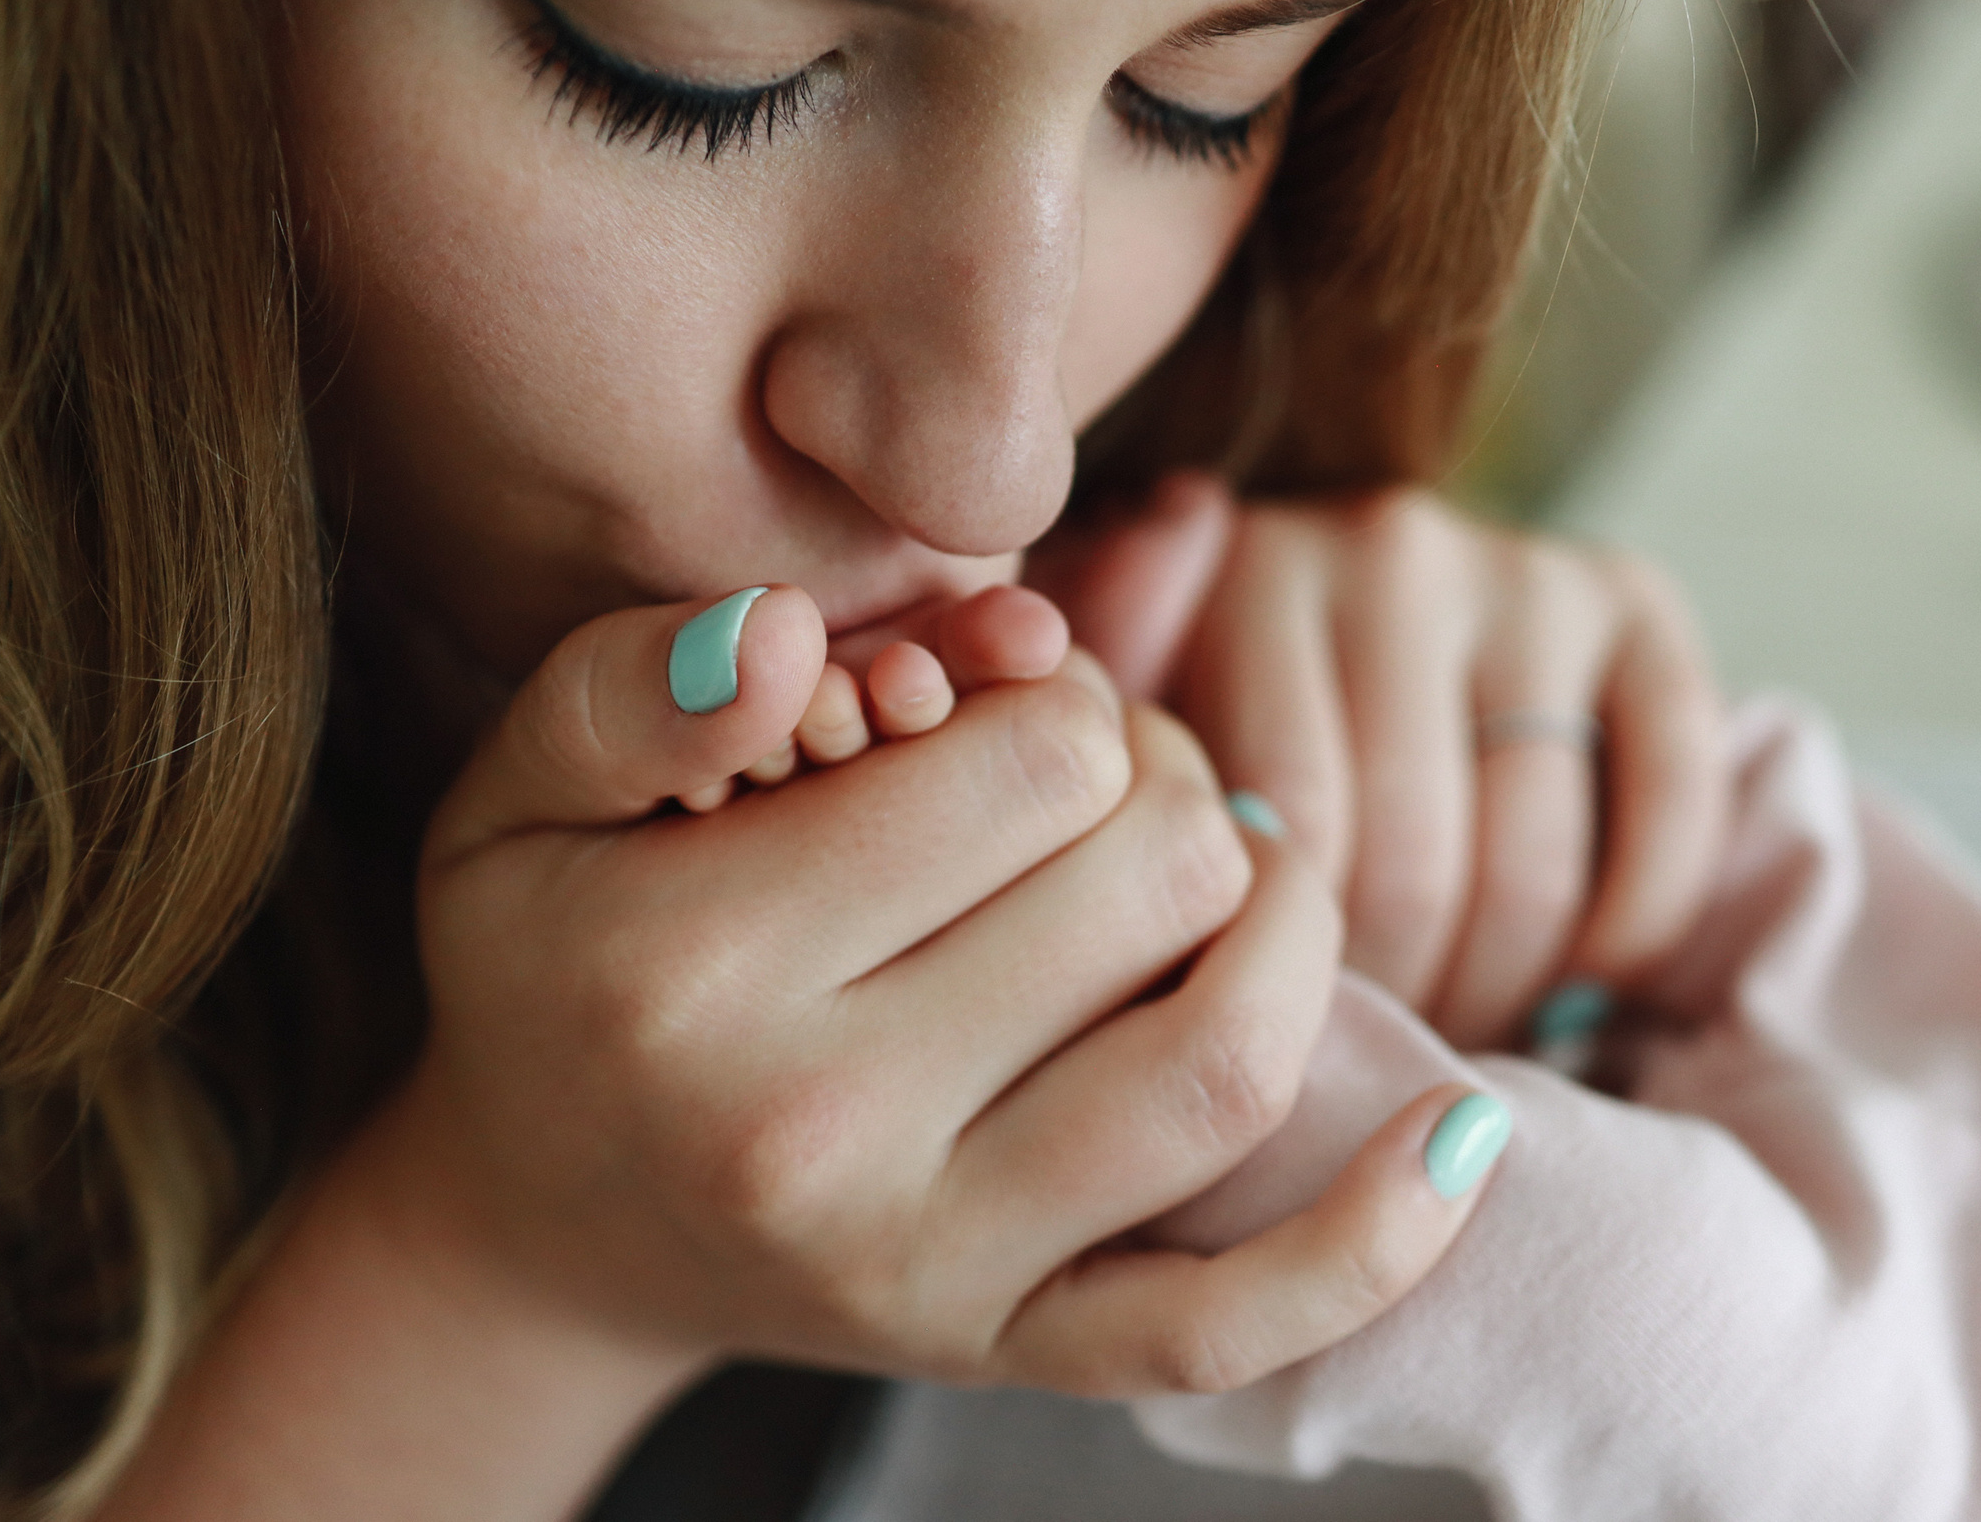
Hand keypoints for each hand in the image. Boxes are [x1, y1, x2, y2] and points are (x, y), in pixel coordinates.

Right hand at [391, 584, 1492, 1396]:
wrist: (546, 1224)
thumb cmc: (553, 968)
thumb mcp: (519, 793)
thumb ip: (638, 683)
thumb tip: (804, 632)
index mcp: (692, 966)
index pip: (1036, 758)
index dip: (1067, 692)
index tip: (1012, 707)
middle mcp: (812, 1132)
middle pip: (1151, 879)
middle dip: (1169, 783)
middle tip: (1112, 783)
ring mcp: (925, 1265)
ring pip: (1217, 1066)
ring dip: (1283, 929)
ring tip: (1235, 877)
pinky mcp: (1004, 1348)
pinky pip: (1224, 1320)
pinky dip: (1371, 1239)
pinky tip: (1460, 1134)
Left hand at [1033, 475, 1727, 1050]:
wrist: (1375, 609)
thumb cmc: (1214, 715)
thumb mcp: (1119, 722)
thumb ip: (1084, 755)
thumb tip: (1013, 729)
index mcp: (1243, 573)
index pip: (1283, 833)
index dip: (1287, 977)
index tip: (1272, 1050)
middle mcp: (1387, 547)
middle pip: (1409, 862)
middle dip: (1394, 1003)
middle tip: (1372, 1070)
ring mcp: (1521, 571)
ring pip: (1531, 860)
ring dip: (1503, 990)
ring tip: (1454, 1037)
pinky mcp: (1639, 603)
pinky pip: (1666, 807)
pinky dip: (1632, 926)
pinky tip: (1582, 981)